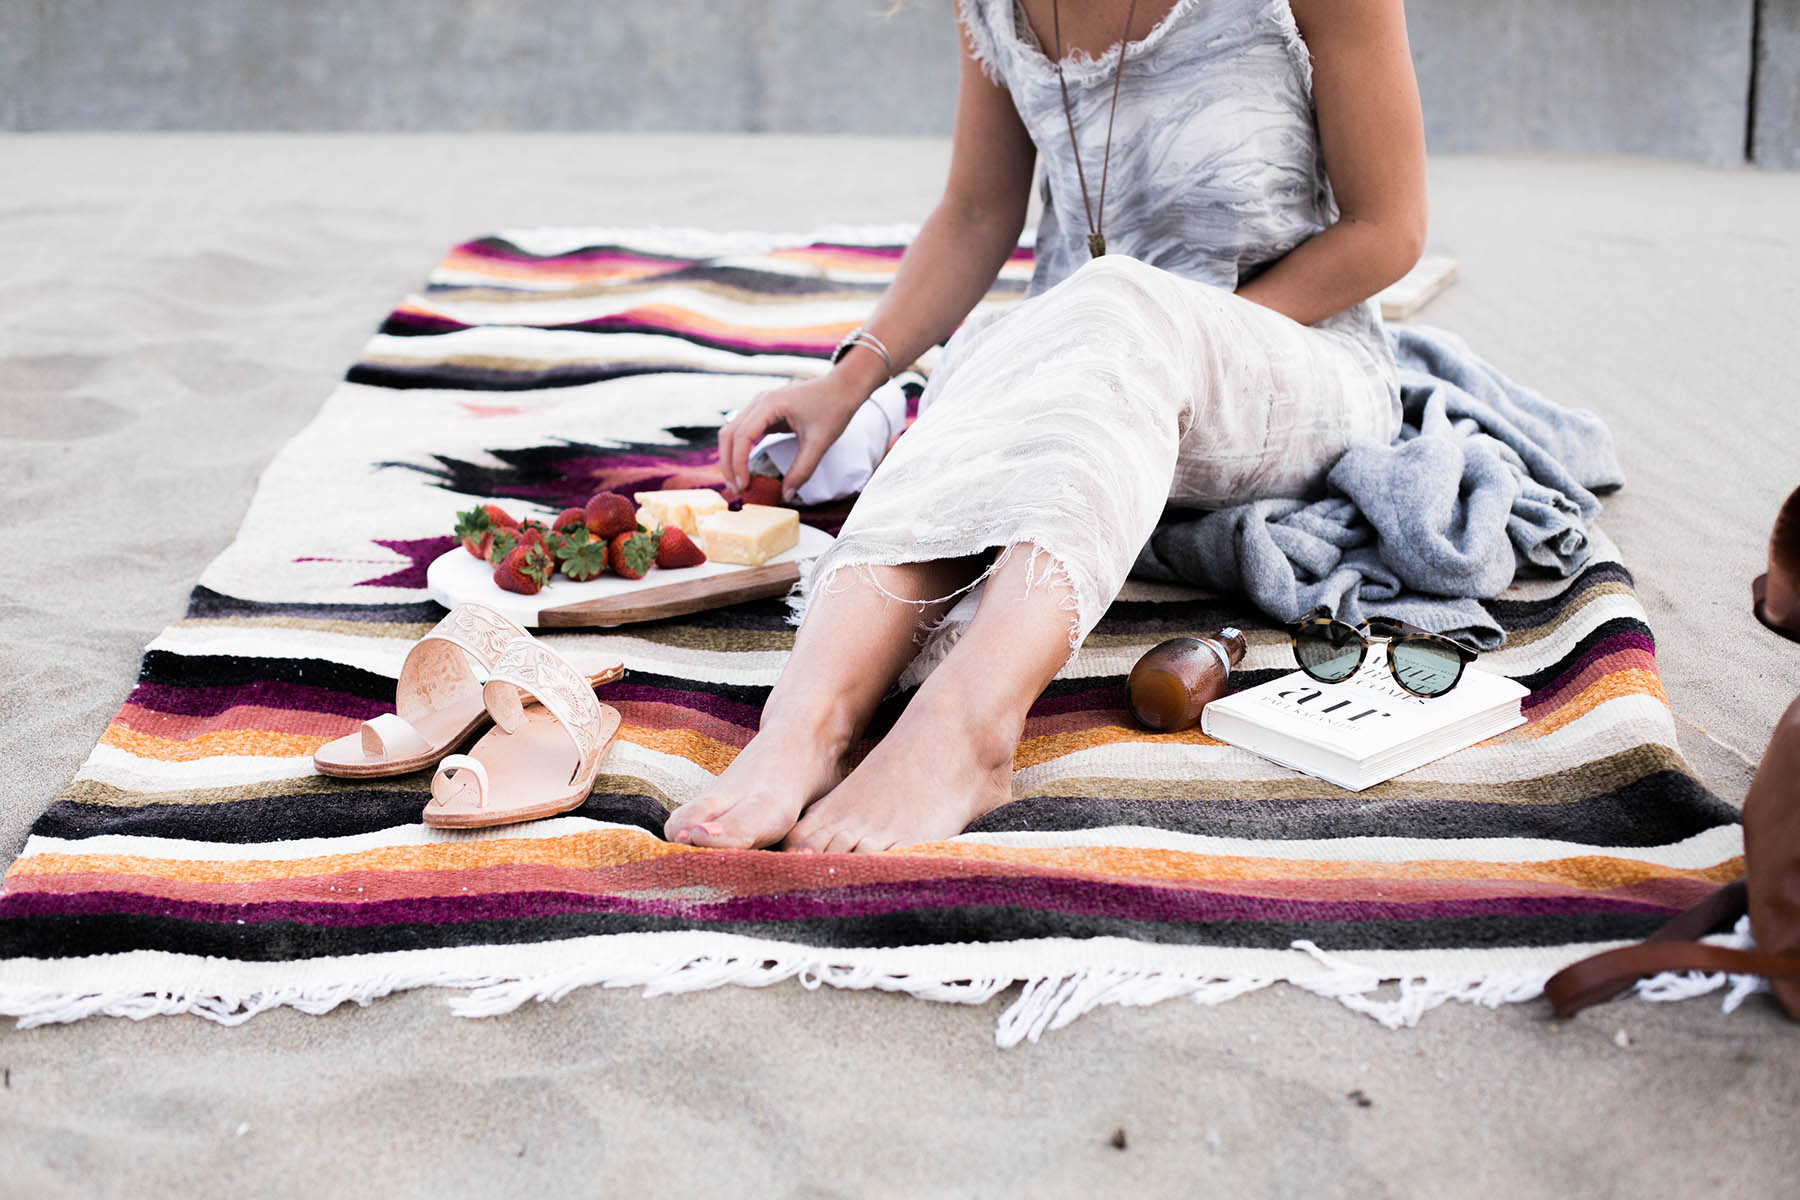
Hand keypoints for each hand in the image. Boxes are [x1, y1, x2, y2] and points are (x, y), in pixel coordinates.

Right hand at [716, 369, 872, 500]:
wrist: (842, 388)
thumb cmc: (833, 409)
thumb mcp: (819, 444)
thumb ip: (802, 470)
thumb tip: (786, 495)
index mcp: (770, 404)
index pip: (742, 437)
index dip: (739, 463)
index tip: (745, 485)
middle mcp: (759, 401)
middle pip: (729, 434)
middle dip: (729, 464)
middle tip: (738, 489)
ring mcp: (759, 404)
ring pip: (732, 432)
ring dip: (731, 457)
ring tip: (739, 482)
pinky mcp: (764, 411)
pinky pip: (743, 431)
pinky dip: (740, 450)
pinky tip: (746, 468)